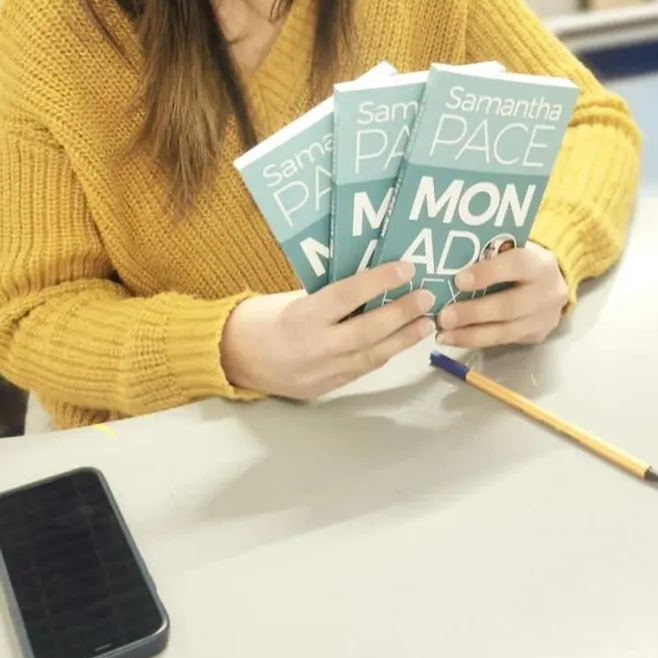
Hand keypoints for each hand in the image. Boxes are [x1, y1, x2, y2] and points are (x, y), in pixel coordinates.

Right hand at [220, 259, 434, 399]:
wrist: (230, 359)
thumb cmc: (258, 318)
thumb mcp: (289, 298)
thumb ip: (325, 296)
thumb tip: (366, 283)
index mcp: (301, 318)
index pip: (347, 296)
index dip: (379, 281)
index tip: (406, 268)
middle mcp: (314, 348)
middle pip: (368, 330)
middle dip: (401, 313)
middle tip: (427, 298)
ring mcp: (321, 373)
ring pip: (371, 355)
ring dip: (402, 339)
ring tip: (425, 323)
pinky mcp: (324, 389)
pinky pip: (360, 369)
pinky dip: (382, 354)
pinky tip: (399, 342)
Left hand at [434, 242, 567, 350]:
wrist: (551, 283)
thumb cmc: (519, 261)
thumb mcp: (510, 249)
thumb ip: (487, 255)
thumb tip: (445, 265)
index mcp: (540, 263)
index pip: (516, 265)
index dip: (487, 273)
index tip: (459, 281)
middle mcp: (547, 293)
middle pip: (509, 306)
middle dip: (473, 313)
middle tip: (443, 317)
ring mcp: (544, 319)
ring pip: (505, 331)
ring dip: (470, 334)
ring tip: (443, 334)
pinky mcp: (536, 336)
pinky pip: (503, 341)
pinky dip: (475, 340)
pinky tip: (454, 338)